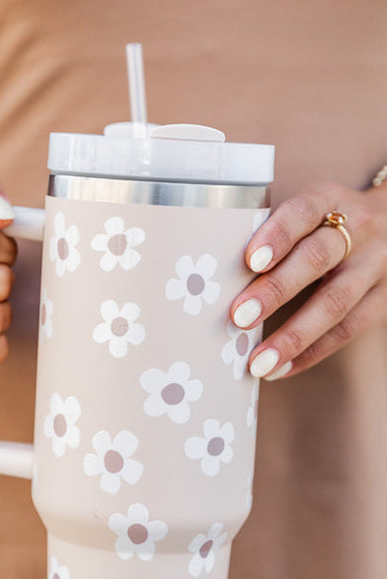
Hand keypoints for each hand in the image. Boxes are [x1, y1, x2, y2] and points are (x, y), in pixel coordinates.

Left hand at [230, 181, 386, 379]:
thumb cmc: (326, 224)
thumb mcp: (309, 213)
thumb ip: (274, 236)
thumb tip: (217, 281)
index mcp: (330, 200)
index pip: (303, 212)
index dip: (277, 235)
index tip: (250, 261)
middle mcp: (358, 230)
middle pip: (316, 259)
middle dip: (276, 290)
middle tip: (239, 318)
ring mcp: (374, 266)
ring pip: (335, 303)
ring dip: (293, 336)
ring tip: (259, 363)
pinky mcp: (383, 299)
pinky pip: (348, 330)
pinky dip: (312, 353)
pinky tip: (282, 368)